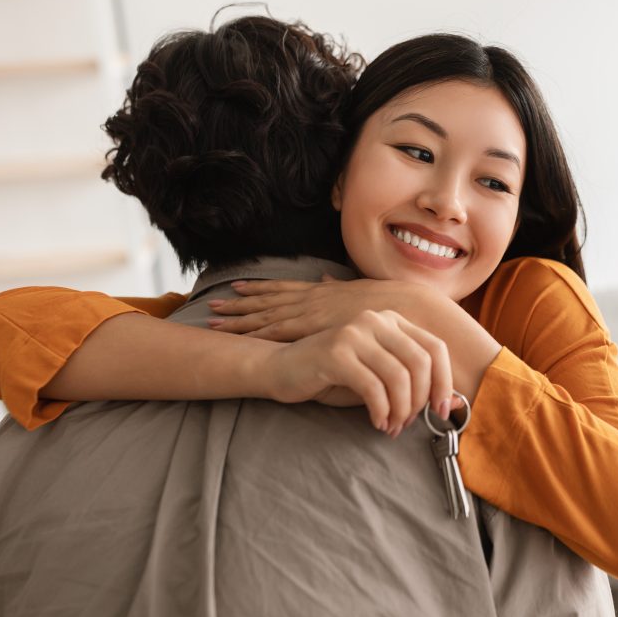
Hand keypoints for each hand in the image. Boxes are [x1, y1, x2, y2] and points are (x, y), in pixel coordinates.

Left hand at [207, 274, 431, 341]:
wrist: (403, 309)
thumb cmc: (388, 303)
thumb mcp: (359, 290)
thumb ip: (340, 285)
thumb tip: (326, 277)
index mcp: (322, 290)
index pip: (284, 289)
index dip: (260, 289)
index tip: (239, 287)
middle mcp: (311, 298)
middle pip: (267, 301)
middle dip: (240, 304)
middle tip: (215, 306)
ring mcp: (310, 313)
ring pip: (266, 317)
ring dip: (239, 320)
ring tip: (214, 322)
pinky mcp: (313, 329)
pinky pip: (278, 333)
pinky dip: (256, 335)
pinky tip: (238, 339)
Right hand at [264, 309, 453, 435]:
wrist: (282, 368)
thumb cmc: (333, 374)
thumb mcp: (378, 374)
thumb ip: (411, 382)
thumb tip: (451, 404)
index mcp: (392, 321)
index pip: (436, 348)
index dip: (444, 382)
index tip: (440, 410)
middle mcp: (376, 320)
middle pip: (421, 363)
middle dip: (420, 401)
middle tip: (407, 423)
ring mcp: (355, 333)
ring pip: (399, 377)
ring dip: (400, 410)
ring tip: (391, 426)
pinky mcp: (336, 352)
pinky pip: (373, 387)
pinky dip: (381, 411)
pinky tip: (377, 422)